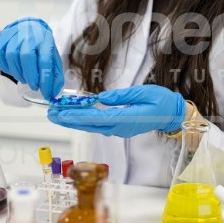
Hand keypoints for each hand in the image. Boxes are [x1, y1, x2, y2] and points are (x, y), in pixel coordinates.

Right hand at [0, 17, 63, 98]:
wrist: (29, 27)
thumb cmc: (41, 45)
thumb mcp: (53, 57)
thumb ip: (55, 75)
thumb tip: (53, 92)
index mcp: (44, 40)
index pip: (45, 60)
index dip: (45, 78)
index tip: (45, 91)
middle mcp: (29, 35)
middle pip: (27, 57)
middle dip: (31, 76)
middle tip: (34, 86)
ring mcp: (13, 35)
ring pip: (11, 56)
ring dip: (18, 73)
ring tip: (25, 78)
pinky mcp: (1, 39)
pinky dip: (6, 67)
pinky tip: (14, 69)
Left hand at [47, 84, 185, 136]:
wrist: (173, 114)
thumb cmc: (161, 102)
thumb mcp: (143, 93)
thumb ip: (121, 96)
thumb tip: (101, 98)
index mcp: (124, 119)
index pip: (94, 118)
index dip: (75, 116)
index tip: (60, 113)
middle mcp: (118, 128)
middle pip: (88, 125)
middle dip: (68, 120)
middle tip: (51, 113)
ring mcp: (118, 129)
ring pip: (91, 127)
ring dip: (74, 121)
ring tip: (57, 115)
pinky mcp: (119, 127)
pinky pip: (98, 125)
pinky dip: (84, 120)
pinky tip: (75, 116)